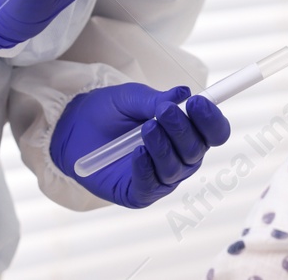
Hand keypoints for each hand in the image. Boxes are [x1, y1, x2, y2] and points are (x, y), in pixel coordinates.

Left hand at [50, 82, 230, 207]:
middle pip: (197, 151)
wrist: (73, 129)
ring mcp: (161, 178)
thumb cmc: (108, 111)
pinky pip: (150, 186)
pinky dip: (146, 169)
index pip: (214, 132)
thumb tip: (183, 93)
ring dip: (163, 148)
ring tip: (146, 128)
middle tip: (165, 112)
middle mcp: (180, 158)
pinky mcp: (138, 193)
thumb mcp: (130, 98)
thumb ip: (155, 99)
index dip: (211, 119)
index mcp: (187, 133)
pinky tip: (137, 153)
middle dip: (183, 130)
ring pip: (175, 169)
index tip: (198, 103)